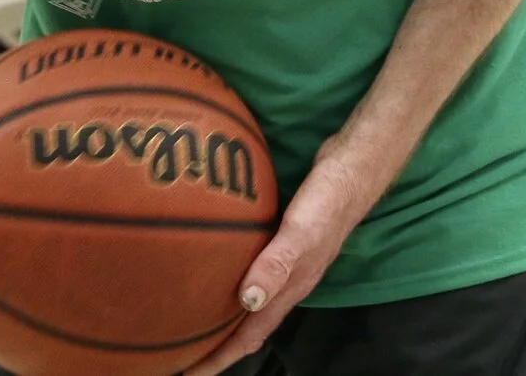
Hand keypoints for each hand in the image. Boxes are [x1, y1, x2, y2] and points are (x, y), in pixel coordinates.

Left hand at [184, 135, 390, 374]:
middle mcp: (283, 282)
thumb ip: (277, 264)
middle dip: (213, 344)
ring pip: (244, 300)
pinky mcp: (277, 240)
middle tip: (174, 353)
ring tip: (183, 319)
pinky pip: (245, 270)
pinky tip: (205, 268)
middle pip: (244, 325)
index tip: (188, 374)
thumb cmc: (328, 201)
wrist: (351, 168)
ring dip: (218, 315)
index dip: (220, 358)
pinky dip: (224, 279)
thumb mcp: (302, 233)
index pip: (250, 336)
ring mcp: (281, 263)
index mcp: (288, 289)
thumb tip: (247, 300)